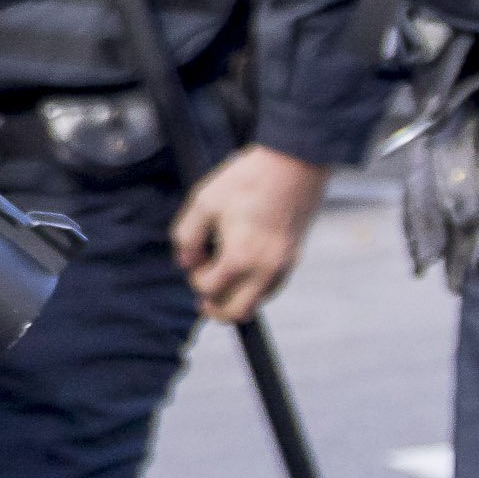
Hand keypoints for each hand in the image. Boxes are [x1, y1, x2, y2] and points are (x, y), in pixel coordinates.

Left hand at [169, 145, 328, 322]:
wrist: (292, 165)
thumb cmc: (246, 180)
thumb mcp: (203, 200)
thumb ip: (186, 235)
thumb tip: (184, 261)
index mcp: (239, 257)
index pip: (208, 288)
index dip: (194, 276)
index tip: (195, 258)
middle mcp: (265, 270)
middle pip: (236, 312)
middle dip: (215, 307)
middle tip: (204, 298)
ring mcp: (283, 267)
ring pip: (257, 303)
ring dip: (236, 299)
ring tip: (222, 284)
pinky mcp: (294, 259)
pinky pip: (273, 288)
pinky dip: (255, 289)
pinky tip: (244, 271)